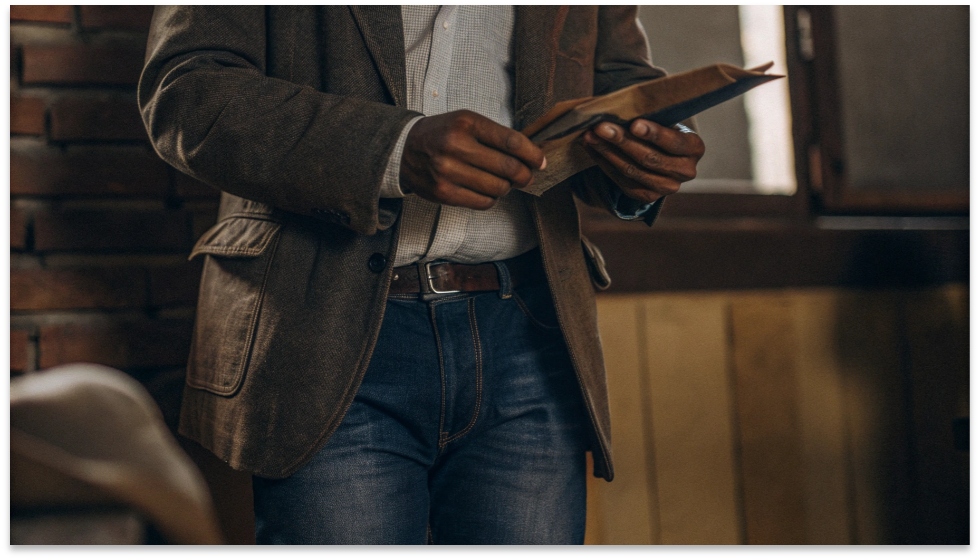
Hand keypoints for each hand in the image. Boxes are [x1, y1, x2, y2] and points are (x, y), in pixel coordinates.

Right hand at [400, 110, 545, 209]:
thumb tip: (530, 156)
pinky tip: (487, 190)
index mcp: (466, 123)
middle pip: (508, 168)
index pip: (511, 142)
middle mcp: (456, 146)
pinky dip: (491, 198)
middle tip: (526, 176)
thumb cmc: (442, 134)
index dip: (532, 154)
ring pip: (498, 188)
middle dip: (524, 175)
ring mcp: (448, 171)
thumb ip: (496, 135)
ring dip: (507, 187)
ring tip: (502, 182)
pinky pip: (483, 202)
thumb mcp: (466, 122)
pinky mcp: (443, 193)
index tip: (540, 161)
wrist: (404, 149)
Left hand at [582, 119, 704, 203]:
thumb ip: (650, 116)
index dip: (654, 134)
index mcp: (694, 148)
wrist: (662, 152)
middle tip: (601, 127)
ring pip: (632, 171)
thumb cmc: (662, 128)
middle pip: (649, 158)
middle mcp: (685, 171)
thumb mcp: (665, 119)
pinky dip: (604, 163)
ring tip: (590, 136)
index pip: (674, 142)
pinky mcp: (648, 196)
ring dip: (607, 152)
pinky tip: (592, 148)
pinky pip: (622, 181)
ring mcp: (667, 188)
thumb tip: (620, 109)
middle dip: (622, 141)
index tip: (634, 124)